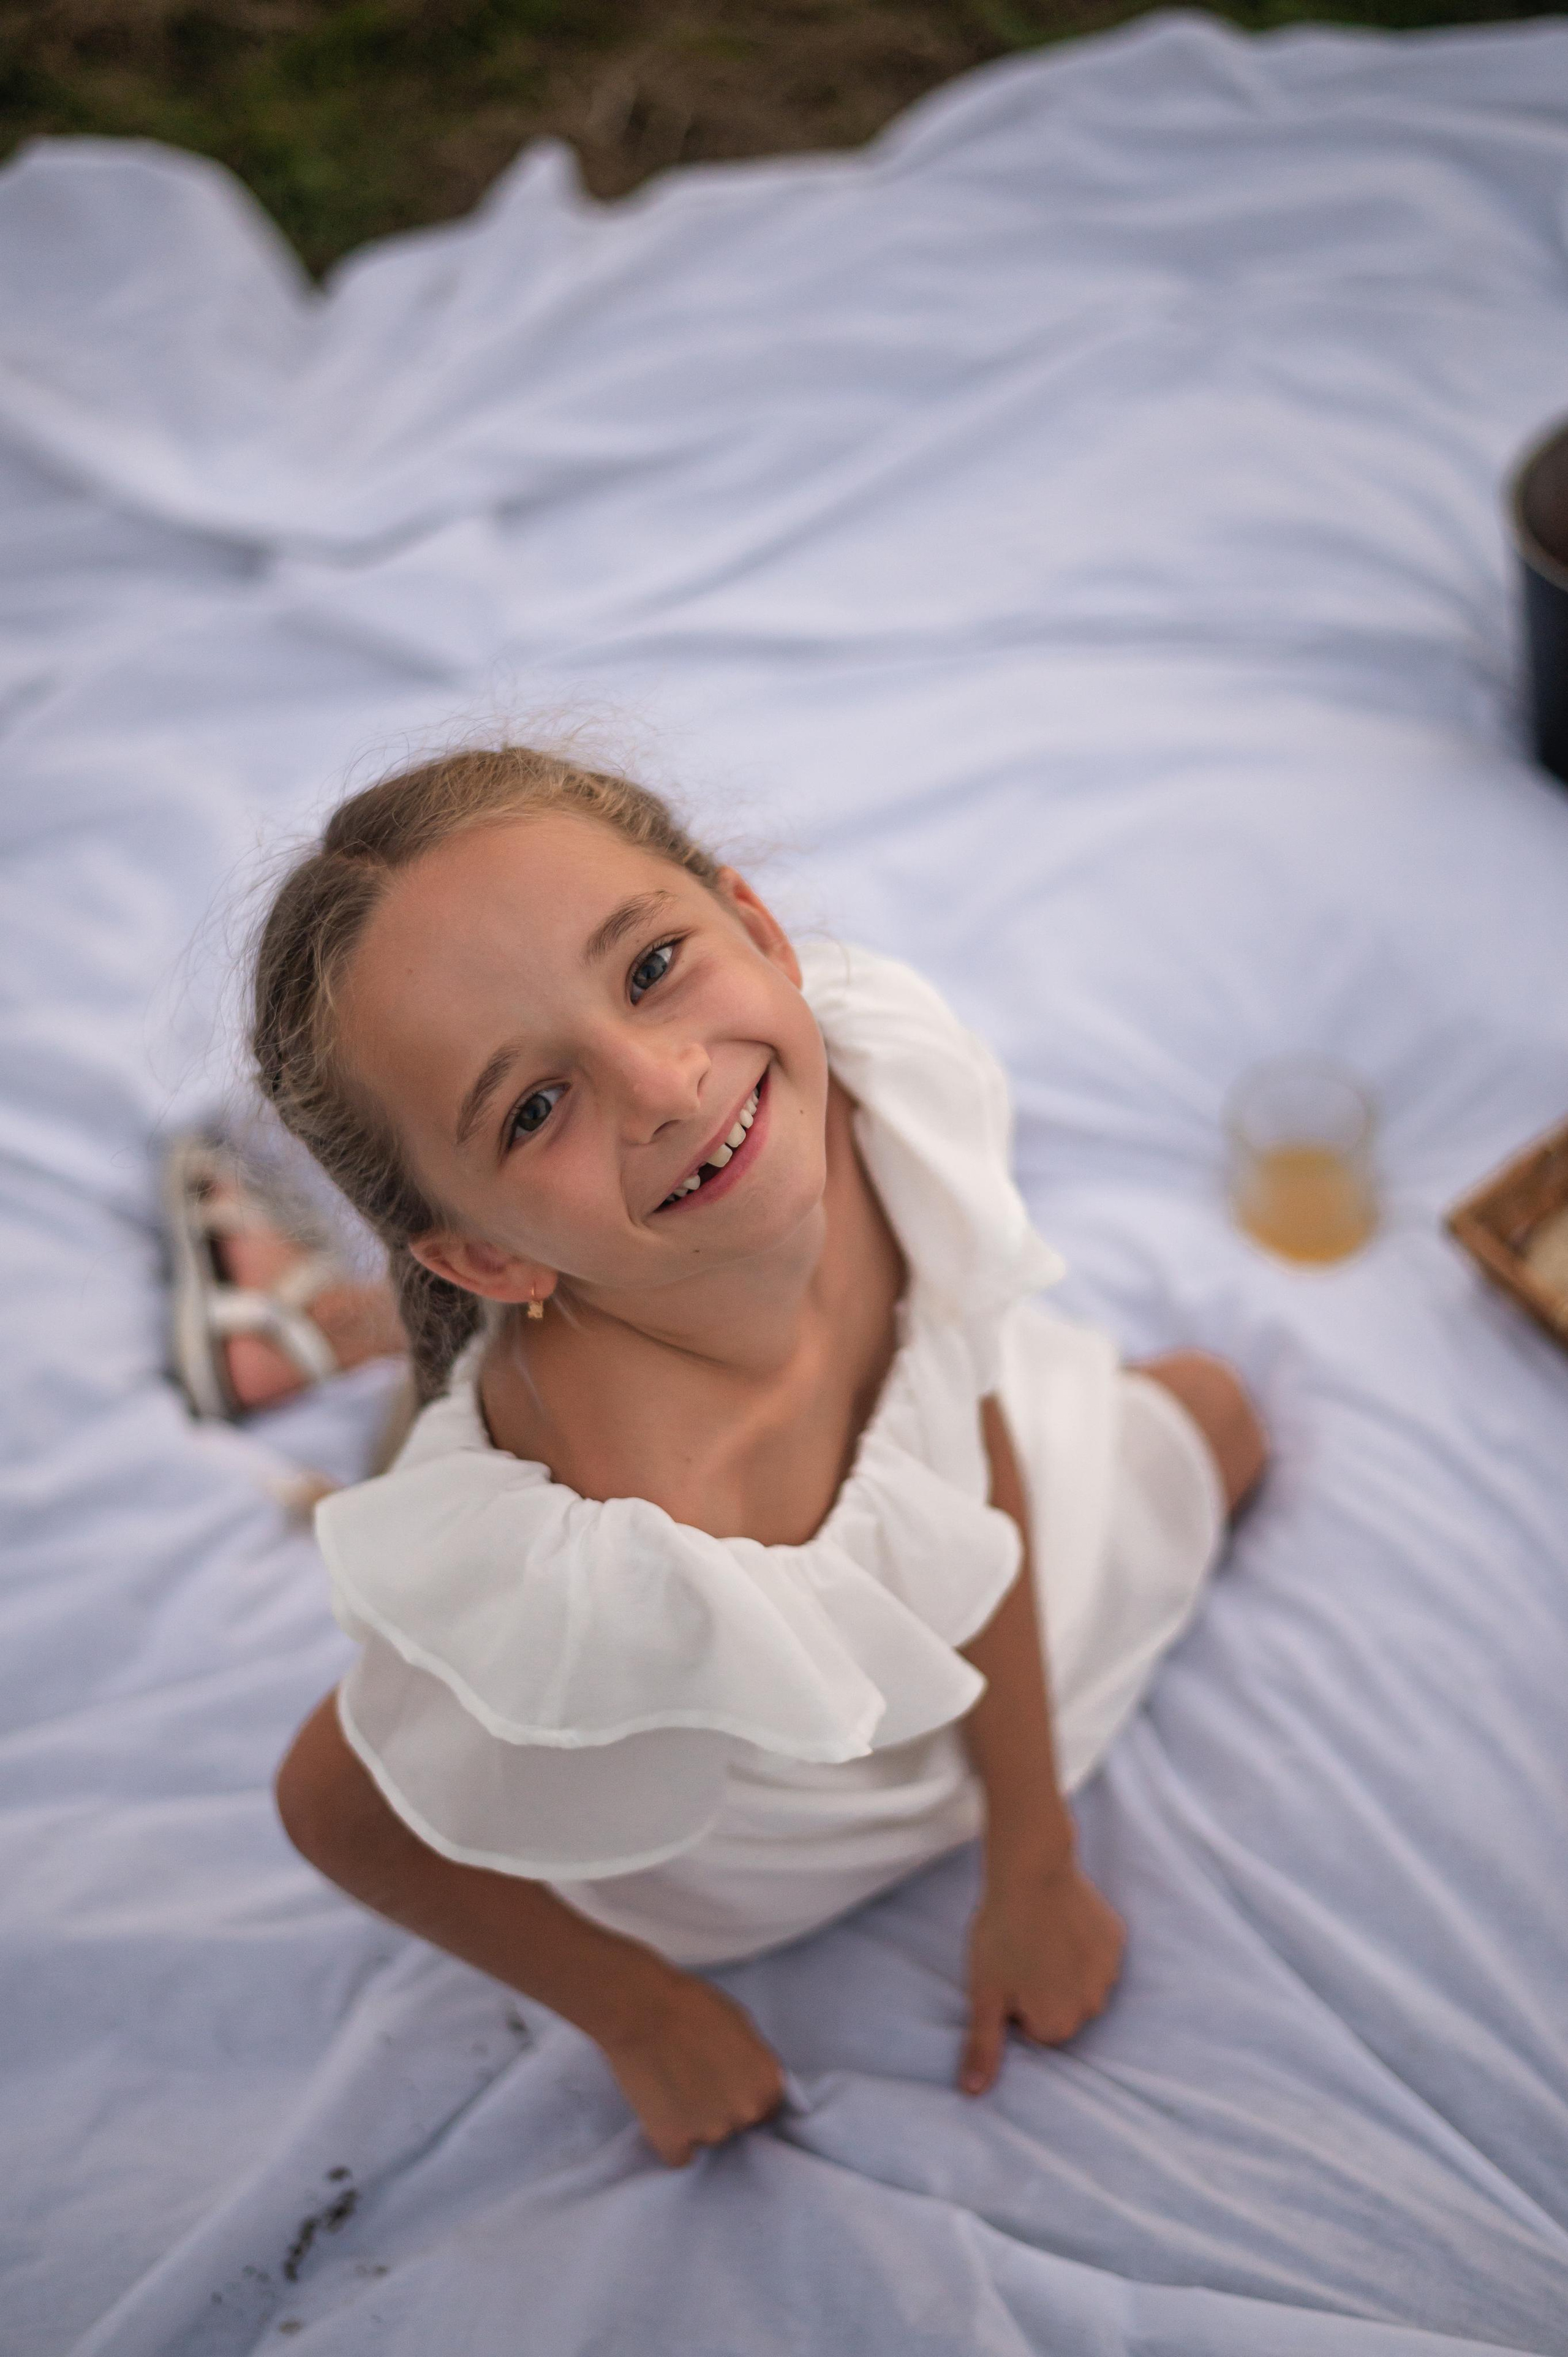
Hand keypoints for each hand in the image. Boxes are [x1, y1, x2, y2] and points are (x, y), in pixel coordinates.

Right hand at [600, 1969, 785, 2165]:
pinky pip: (679, 2156)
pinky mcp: (674, 2143)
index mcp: (767, 2083)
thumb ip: (751, 2061)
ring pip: (707, 2138)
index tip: (725, 2083)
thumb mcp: (741, 2024)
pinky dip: (670, 2139)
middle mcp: (745, 2112)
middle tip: (694, 2080)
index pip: (767, 2107)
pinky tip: (660, 2110)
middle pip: (738, 2125)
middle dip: (721, 2109)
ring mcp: (710, 2132)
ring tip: (672, 2086)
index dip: (743, 2094)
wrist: (642, 2009)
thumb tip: (749, 2079)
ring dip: (694, 2122)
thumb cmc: (691, 2005)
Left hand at [960, 1855, 1124, 2094]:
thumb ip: (983, 2047)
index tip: (1007, 1976)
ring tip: (1040, 1936)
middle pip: (1063, 2009)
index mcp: (1059, 2025)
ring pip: (1082, 1982)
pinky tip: (1062, 1921)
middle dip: (1044, 1990)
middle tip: (1022, 1955)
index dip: (1017, 2002)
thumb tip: (972, 2095)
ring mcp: (1110, 1972)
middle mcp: (1093, 2006)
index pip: (1036, 2029)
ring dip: (1064, 1967)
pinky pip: (1098, 1953)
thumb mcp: (983, 1994)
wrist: (1031, 1870)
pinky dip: (1082, 1942)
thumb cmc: (1002, 1933)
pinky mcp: (1117, 1939)